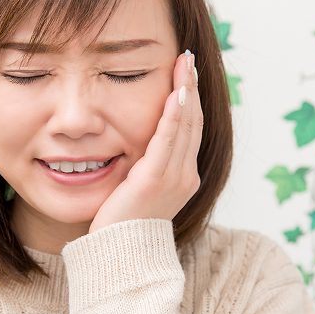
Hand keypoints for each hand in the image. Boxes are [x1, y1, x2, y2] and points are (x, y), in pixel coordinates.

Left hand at [89, 50, 202, 232]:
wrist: (120, 255)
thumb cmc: (122, 225)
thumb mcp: (137, 190)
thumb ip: (142, 166)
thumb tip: (134, 145)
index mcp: (183, 177)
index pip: (190, 129)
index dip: (191, 99)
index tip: (187, 73)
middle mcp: (186, 176)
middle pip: (193, 122)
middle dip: (192, 87)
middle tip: (188, 58)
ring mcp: (174, 179)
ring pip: (185, 126)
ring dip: (186, 91)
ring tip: (185, 65)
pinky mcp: (156, 180)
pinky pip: (168, 140)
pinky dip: (173, 114)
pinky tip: (176, 93)